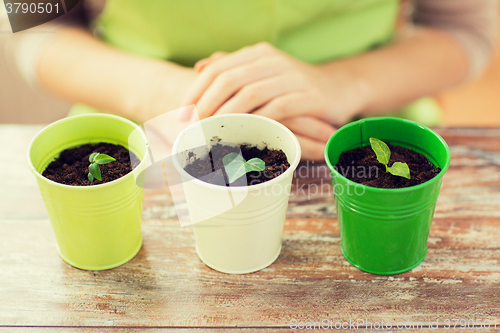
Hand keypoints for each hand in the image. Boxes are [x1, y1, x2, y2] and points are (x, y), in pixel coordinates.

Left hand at [181, 42, 357, 124]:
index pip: (217, 68)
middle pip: (229, 79)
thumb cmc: (294, 87)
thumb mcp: (264, 72)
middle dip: (206, 104)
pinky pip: (277, 109)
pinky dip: (257, 122)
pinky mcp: (309, 96)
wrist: (339, 89)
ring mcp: (292, 77)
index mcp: (258, 54)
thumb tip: (201, 67)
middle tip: (192, 127)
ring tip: (212, 133)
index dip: (196, 90)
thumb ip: (234, 67)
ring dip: (226, 115)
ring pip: (250, 94)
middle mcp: (273, 61)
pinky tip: (243, 135)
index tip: (182, 113)